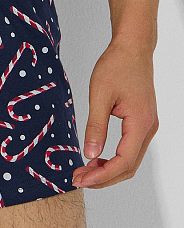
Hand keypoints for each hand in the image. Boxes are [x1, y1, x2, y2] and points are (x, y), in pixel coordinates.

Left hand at [72, 39, 157, 188]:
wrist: (132, 47)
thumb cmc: (117, 65)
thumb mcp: (100, 95)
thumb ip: (96, 126)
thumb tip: (89, 154)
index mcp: (140, 123)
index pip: (124, 162)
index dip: (102, 175)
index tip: (81, 179)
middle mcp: (149, 128)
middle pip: (129, 167)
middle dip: (104, 177)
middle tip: (78, 179)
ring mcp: (147, 126)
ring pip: (131, 160)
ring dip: (109, 169)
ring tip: (84, 170)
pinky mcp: (142, 121)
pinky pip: (130, 148)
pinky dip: (114, 157)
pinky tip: (96, 157)